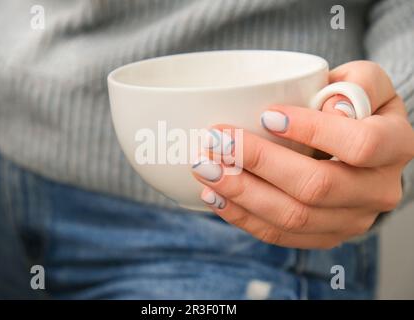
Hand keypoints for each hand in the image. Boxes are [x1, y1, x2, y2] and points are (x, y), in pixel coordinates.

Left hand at [192, 61, 413, 248]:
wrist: (358, 146)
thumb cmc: (353, 106)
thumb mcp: (364, 81)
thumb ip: (356, 84)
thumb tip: (331, 108)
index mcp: (395, 147)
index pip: (359, 144)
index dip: (311, 130)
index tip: (266, 115)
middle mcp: (378, 190)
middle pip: (316, 187)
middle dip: (258, 163)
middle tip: (216, 142)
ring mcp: (351, 220)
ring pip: (292, 218)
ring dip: (241, 193)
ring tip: (205, 170)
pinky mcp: (324, 236)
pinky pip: (281, 235)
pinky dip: (243, 216)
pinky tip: (215, 197)